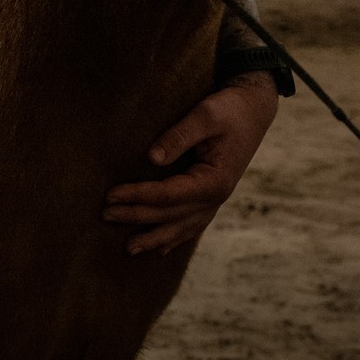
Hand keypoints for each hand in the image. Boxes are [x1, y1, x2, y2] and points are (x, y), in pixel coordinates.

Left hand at [103, 72, 278, 254]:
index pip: (167, 194)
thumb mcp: (205, 116)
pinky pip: (193, 224)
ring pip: (182, 227)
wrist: (254, 110)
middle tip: (105, 215)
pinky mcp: (213, 197)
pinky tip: (161, 248)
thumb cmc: (229, 110)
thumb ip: (179, 136)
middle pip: (170, 214)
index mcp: (214, 181)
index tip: (110, 195)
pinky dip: (175, 237)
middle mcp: (216, 197)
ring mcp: (216, 201)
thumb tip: (151, 158)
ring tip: (129, 249)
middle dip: (136, 216)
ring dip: (155, 238)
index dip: (138, 195)